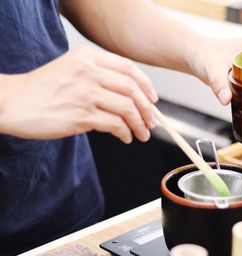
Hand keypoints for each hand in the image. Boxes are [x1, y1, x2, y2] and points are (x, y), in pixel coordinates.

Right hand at [0, 46, 157, 142]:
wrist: (13, 103)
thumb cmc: (43, 89)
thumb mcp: (71, 70)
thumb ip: (99, 77)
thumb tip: (132, 97)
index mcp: (87, 57)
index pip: (129, 68)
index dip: (146, 85)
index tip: (152, 99)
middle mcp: (88, 71)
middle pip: (133, 89)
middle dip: (147, 109)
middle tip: (151, 122)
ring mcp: (86, 93)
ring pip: (128, 108)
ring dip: (140, 124)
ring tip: (142, 134)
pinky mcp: (82, 115)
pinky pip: (116, 125)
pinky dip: (126, 133)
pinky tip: (125, 137)